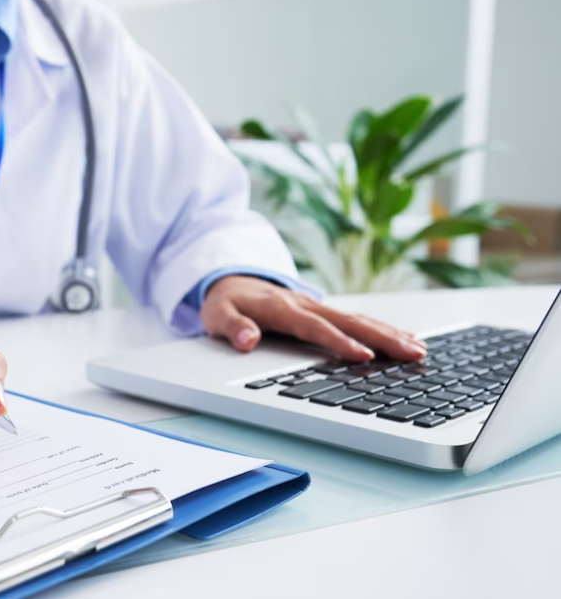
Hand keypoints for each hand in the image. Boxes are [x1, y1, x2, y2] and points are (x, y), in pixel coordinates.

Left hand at [199, 276, 427, 361]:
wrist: (230, 280)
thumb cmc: (225, 302)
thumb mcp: (216, 316)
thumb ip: (232, 327)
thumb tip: (246, 340)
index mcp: (281, 308)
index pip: (314, 327)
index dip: (338, 342)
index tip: (362, 356)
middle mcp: (305, 304)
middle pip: (348, 322)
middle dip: (381, 337)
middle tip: (411, 353)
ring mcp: (317, 306)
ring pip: (358, 319)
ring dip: (389, 333)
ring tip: (419, 349)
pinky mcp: (323, 311)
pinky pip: (356, 319)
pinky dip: (382, 328)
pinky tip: (405, 339)